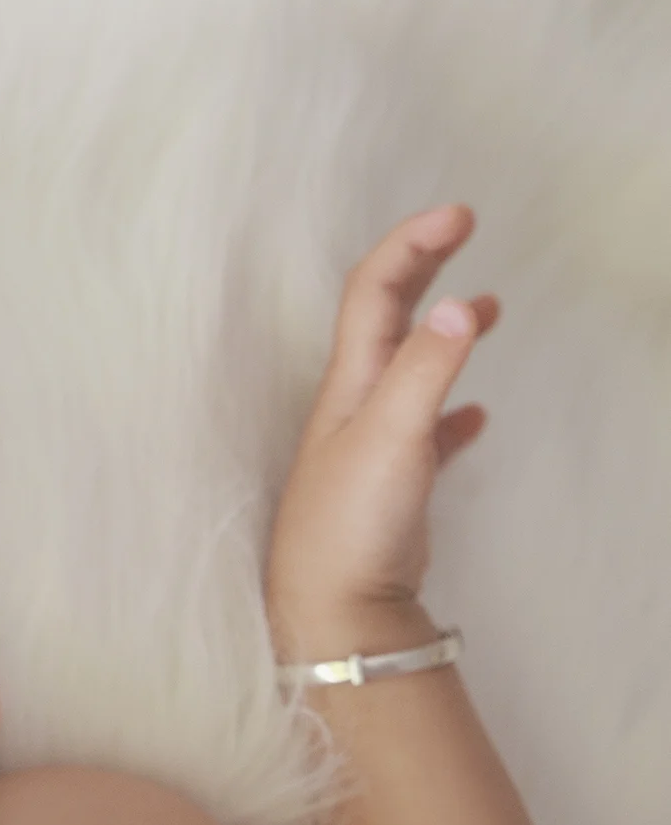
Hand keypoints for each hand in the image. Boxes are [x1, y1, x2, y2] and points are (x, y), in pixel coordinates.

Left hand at [265, 203, 499, 658]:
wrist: (335, 611)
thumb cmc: (349, 524)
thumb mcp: (390, 438)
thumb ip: (424, 372)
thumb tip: (458, 306)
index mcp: (350, 384)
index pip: (374, 293)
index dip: (411, 245)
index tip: (460, 213)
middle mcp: (354, 406)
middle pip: (386, 318)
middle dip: (422, 267)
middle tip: (463, 226)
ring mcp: (372, 446)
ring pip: (410, 371)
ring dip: (445, 332)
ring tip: (489, 308)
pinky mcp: (392, 488)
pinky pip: (427, 435)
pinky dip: (453, 413)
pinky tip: (478, 417)